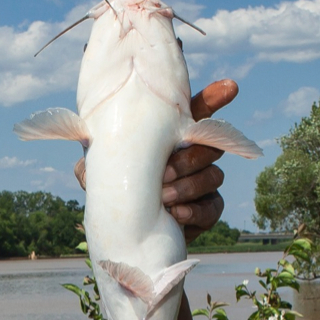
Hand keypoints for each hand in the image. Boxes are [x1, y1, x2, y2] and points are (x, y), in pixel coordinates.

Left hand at [72, 79, 236, 240]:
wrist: (125, 232)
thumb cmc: (114, 188)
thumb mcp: (100, 171)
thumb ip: (97, 158)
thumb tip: (90, 145)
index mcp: (171, 138)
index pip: (198, 113)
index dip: (214, 99)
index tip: (229, 87)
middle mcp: (193, 155)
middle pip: (211, 146)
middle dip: (190, 159)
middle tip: (163, 173)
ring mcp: (203, 182)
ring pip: (213, 176)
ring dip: (188, 186)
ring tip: (163, 198)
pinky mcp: (207, 209)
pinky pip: (213, 207)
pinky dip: (195, 211)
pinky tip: (176, 214)